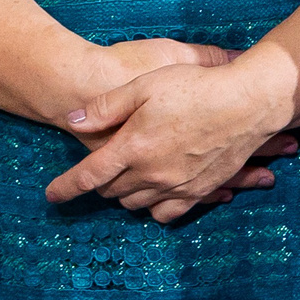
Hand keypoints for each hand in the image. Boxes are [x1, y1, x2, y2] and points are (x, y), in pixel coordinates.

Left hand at [45, 44, 299, 223]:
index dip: (67, 188)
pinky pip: (169, 214)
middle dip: (99, 183)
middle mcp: (154, 174)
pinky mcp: (202, 191)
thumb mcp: (141, 86)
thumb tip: (71, 120)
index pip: (90, 176)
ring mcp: (179, 186)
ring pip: (138, 204)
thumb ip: (104, 107)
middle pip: (113, 191)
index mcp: (134, 147)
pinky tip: (154, 192)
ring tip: (123, 178)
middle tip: (97, 170)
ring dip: (124, 194)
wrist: (247, 103)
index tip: (51, 197)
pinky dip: (155, 207)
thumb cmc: (193, 87)